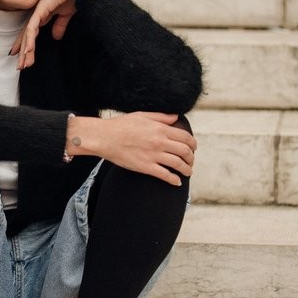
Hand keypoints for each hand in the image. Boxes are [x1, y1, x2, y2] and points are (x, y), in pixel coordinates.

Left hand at [10, 0, 97, 69]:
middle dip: (24, 52)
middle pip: (27, 35)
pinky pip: (32, 29)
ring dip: (26, 51)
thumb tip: (56, 37)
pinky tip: (27, 51)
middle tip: (20, 66)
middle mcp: (38, 13)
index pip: (31, 31)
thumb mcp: (65, 13)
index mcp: (43, 14)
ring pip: (28, 35)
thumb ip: (60, 25)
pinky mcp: (40, 11)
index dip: (26, 43)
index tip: (23, 55)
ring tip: (23, 64)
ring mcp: (38, 12)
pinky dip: (30, 41)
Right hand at [69, 112, 196, 185]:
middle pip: (185, 152)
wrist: (104, 137)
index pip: (185, 138)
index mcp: (161, 129)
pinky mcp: (145, 167)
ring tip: (187, 172)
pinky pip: (165, 175)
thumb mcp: (143, 115)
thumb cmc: (121, 125)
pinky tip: (176, 182)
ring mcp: (153, 155)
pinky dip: (174, 180)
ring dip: (186, 169)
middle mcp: (160, 142)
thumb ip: (161, 117)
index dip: (193, 144)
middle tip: (190, 161)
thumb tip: (176, 117)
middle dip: (191, 158)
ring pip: (178, 164)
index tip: (193, 148)